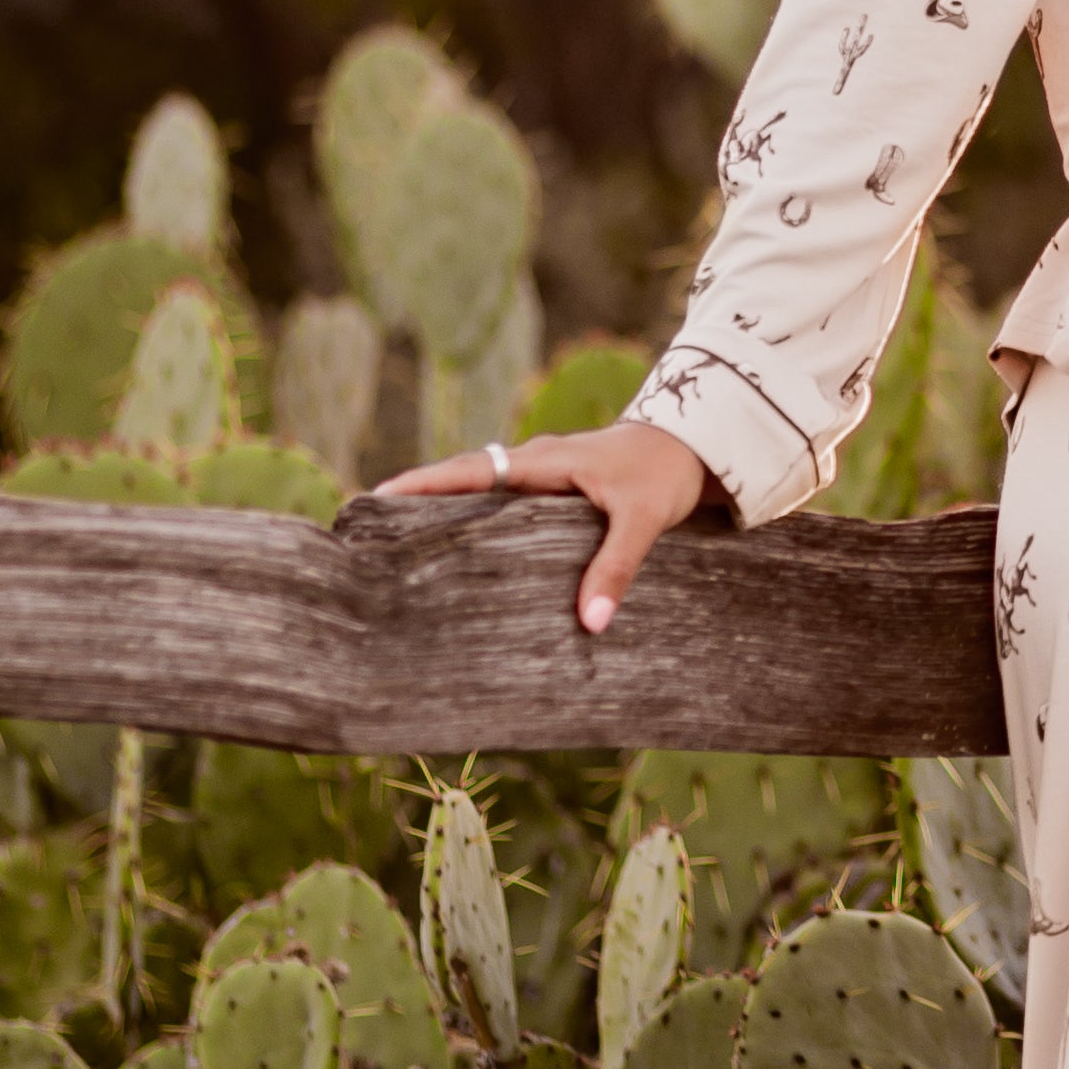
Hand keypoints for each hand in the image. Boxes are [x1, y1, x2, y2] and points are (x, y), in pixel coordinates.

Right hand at [380, 412, 711, 635]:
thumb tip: (590, 623)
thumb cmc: (666, 474)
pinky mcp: (557, 491)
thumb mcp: (644, 519)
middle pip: (463, 480)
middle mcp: (534, 463)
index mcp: (544, 461)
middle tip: (371, 530)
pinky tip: (469, 556)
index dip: (423, 484)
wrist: (697, 445)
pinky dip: (482, 522)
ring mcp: (543, 475)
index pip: (471, 470)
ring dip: (448, 513)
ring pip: (483, 493)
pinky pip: (507, 505)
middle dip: (418, 500)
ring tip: (404, 549)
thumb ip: (617, 568)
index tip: (376, 497)